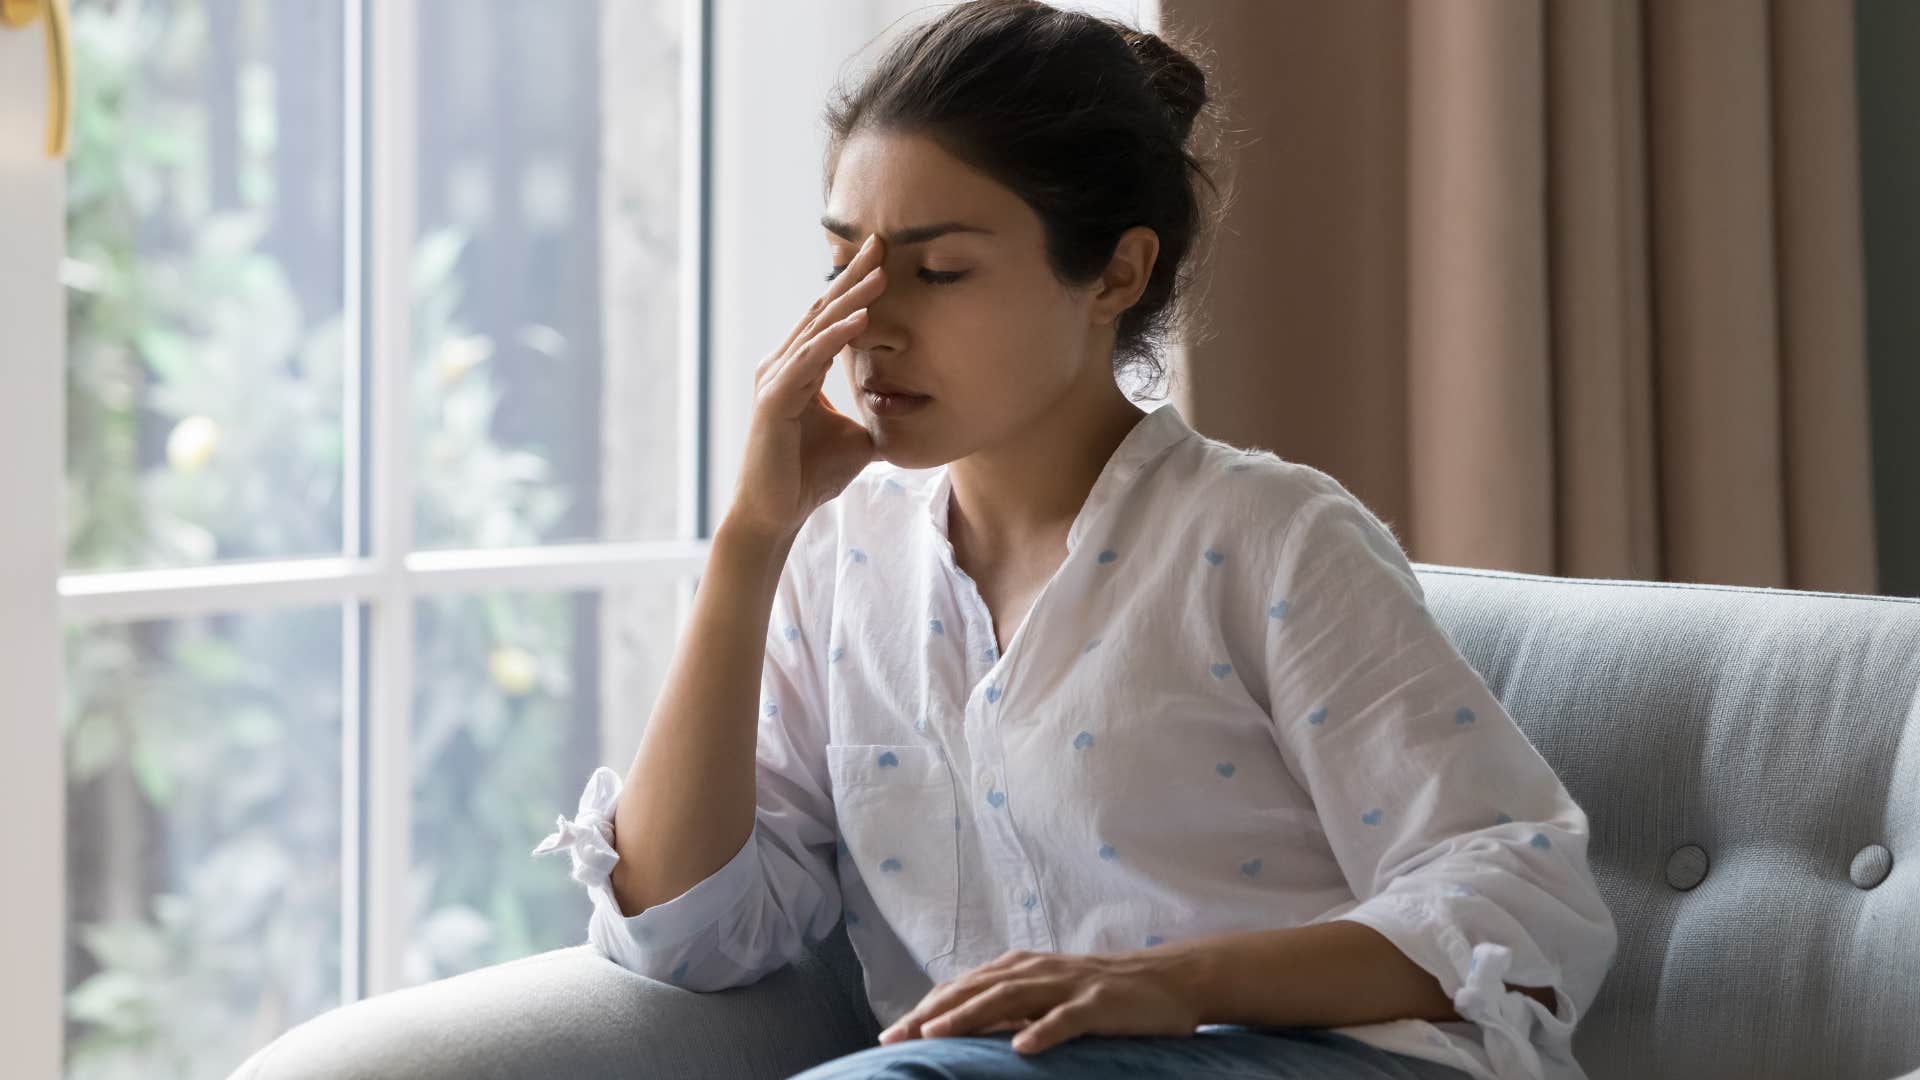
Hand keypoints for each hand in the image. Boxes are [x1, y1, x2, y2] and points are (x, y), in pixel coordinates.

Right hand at [725, 232, 887, 540]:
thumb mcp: (857, 439)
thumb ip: (875, 418)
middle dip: (853, 277)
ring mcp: (776, 380)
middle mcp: (783, 366)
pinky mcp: (774, 401)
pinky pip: (810, 361)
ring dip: (851, 300)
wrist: (777, 513)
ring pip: (817, 329)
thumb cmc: (810, 476)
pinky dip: (835, 338)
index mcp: (799, 369)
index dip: (855, 287)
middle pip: (822, 311)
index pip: (830, 318)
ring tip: (881, 273)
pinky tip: (861, 319)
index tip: (884, 258)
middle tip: (880, 241)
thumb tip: (911, 416)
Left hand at [876, 948, 1206, 1055]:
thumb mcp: (1050, 995)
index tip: (892, 1034)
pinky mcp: (1098, 1004)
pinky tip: (1021, 1048)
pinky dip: (1042, 1031)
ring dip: (970, 1016)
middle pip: (975, 990)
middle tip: (896, 1037)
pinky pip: (1066, 1019)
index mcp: (1022, 968)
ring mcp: (1067, 985)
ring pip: (1009, 998)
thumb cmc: (1104, 993)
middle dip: (932, 1013)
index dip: (926, 1008)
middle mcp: (1038, 970)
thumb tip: (965, 1030)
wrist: (1168, 980)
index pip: (964, 987)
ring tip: (937, 1036)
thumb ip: (1011, 1007)